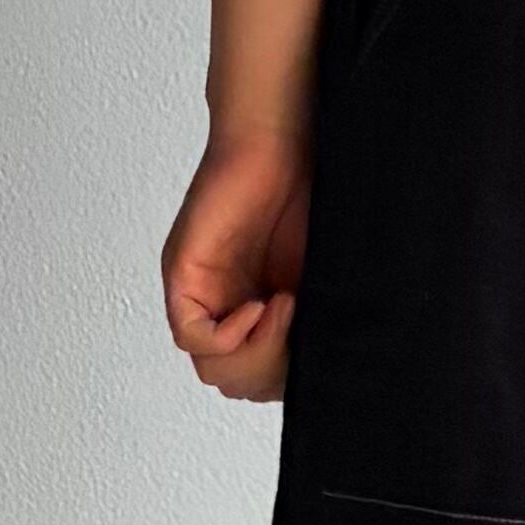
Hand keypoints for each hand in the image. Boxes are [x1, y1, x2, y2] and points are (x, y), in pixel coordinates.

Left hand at [162, 130, 311, 402]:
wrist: (288, 141)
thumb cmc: (313, 193)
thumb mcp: (328, 277)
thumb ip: (323, 321)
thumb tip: (340, 370)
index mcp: (260, 312)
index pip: (262, 381)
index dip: (291, 378)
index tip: (323, 342)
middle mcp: (227, 307)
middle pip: (236, 383)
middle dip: (276, 370)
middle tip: (303, 324)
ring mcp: (203, 293)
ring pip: (213, 368)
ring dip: (258, 353)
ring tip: (288, 307)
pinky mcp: (184, 274)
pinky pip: (193, 335)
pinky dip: (233, 334)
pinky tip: (265, 303)